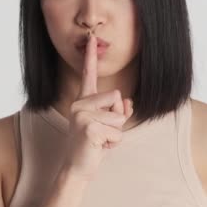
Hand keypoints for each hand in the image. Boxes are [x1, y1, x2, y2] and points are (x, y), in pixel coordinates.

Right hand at [60, 31, 133, 181]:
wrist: (77, 168)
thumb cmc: (93, 146)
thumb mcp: (109, 126)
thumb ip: (119, 111)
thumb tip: (128, 102)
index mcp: (84, 100)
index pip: (88, 75)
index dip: (90, 56)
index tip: (91, 38)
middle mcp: (79, 104)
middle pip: (117, 96)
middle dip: (118, 118)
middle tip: (103, 132)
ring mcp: (81, 115)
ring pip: (119, 116)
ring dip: (116, 132)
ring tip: (101, 140)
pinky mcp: (88, 127)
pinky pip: (117, 132)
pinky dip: (114, 143)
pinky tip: (99, 147)